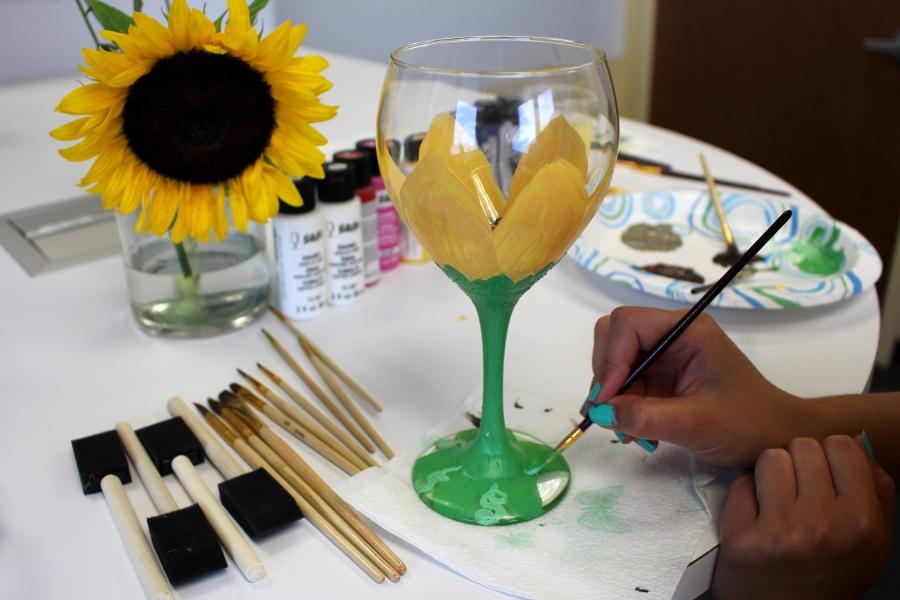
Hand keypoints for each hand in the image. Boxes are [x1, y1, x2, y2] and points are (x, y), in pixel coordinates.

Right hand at [590, 306, 801, 466]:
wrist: (773, 439)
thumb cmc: (747, 424)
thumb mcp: (696, 424)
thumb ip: (646, 417)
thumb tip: (600, 412)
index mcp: (686, 330)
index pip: (626, 324)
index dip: (610, 359)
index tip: (607, 400)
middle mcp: (670, 336)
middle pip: (613, 339)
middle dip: (607, 379)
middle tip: (613, 417)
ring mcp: (663, 356)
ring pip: (613, 365)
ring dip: (612, 400)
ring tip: (631, 434)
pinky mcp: (658, 377)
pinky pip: (622, 385)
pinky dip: (621, 409)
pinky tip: (638, 432)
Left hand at [712, 436, 894, 599]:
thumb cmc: (830, 572)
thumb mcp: (871, 540)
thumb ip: (875, 490)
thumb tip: (858, 443)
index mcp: (862, 522)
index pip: (842, 446)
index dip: (829, 453)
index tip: (823, 470)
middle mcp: (822, 525)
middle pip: (802, 446)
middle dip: (797, 460)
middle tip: (796, 486)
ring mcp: (779, 531)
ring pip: (770, 458)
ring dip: (769, 472)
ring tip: (775, 497)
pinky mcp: (741, 537)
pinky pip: (741, 483)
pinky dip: (745, 494)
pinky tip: (755, 514)